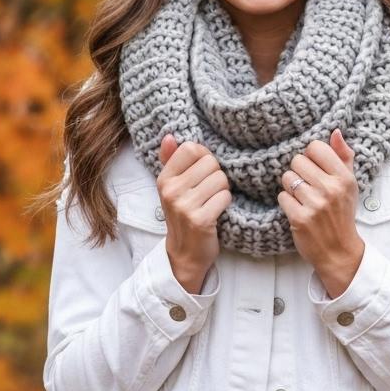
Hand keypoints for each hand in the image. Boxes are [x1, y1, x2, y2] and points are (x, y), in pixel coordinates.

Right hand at [158, 136, 231, 290]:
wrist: (184, 253)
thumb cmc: (182, 216)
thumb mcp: (172, 188)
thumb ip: (171, 160)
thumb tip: (170, 136)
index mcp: (164, 179)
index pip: (191, 148)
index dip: (204, 157)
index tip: (203, 172)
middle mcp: (171, 191)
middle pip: (210, 163)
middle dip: (216, 175)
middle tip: (209, 191)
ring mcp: (185, 206)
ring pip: (220, 179)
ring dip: (223, 190)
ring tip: (212, 202)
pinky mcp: (201, 220)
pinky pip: (225, 197)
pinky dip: (225, 204)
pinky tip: (217, 212)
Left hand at [277, 129, 365, 297]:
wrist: (339, 251)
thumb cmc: (342, 215)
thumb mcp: (350, 185)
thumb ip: (343, 157)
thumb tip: (336, 132)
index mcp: (343, 177)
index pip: (315, 147)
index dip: (310, 157)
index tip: (315, 170)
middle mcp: (330, 189)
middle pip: (297, 160)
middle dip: (299, 172)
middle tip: (308, 187)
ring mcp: (314, 204)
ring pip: (287, 177)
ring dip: (291, 188)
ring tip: (303, 199)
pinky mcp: (299, 218)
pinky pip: (282, 196)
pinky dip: (287, 203)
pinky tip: (298, 210)